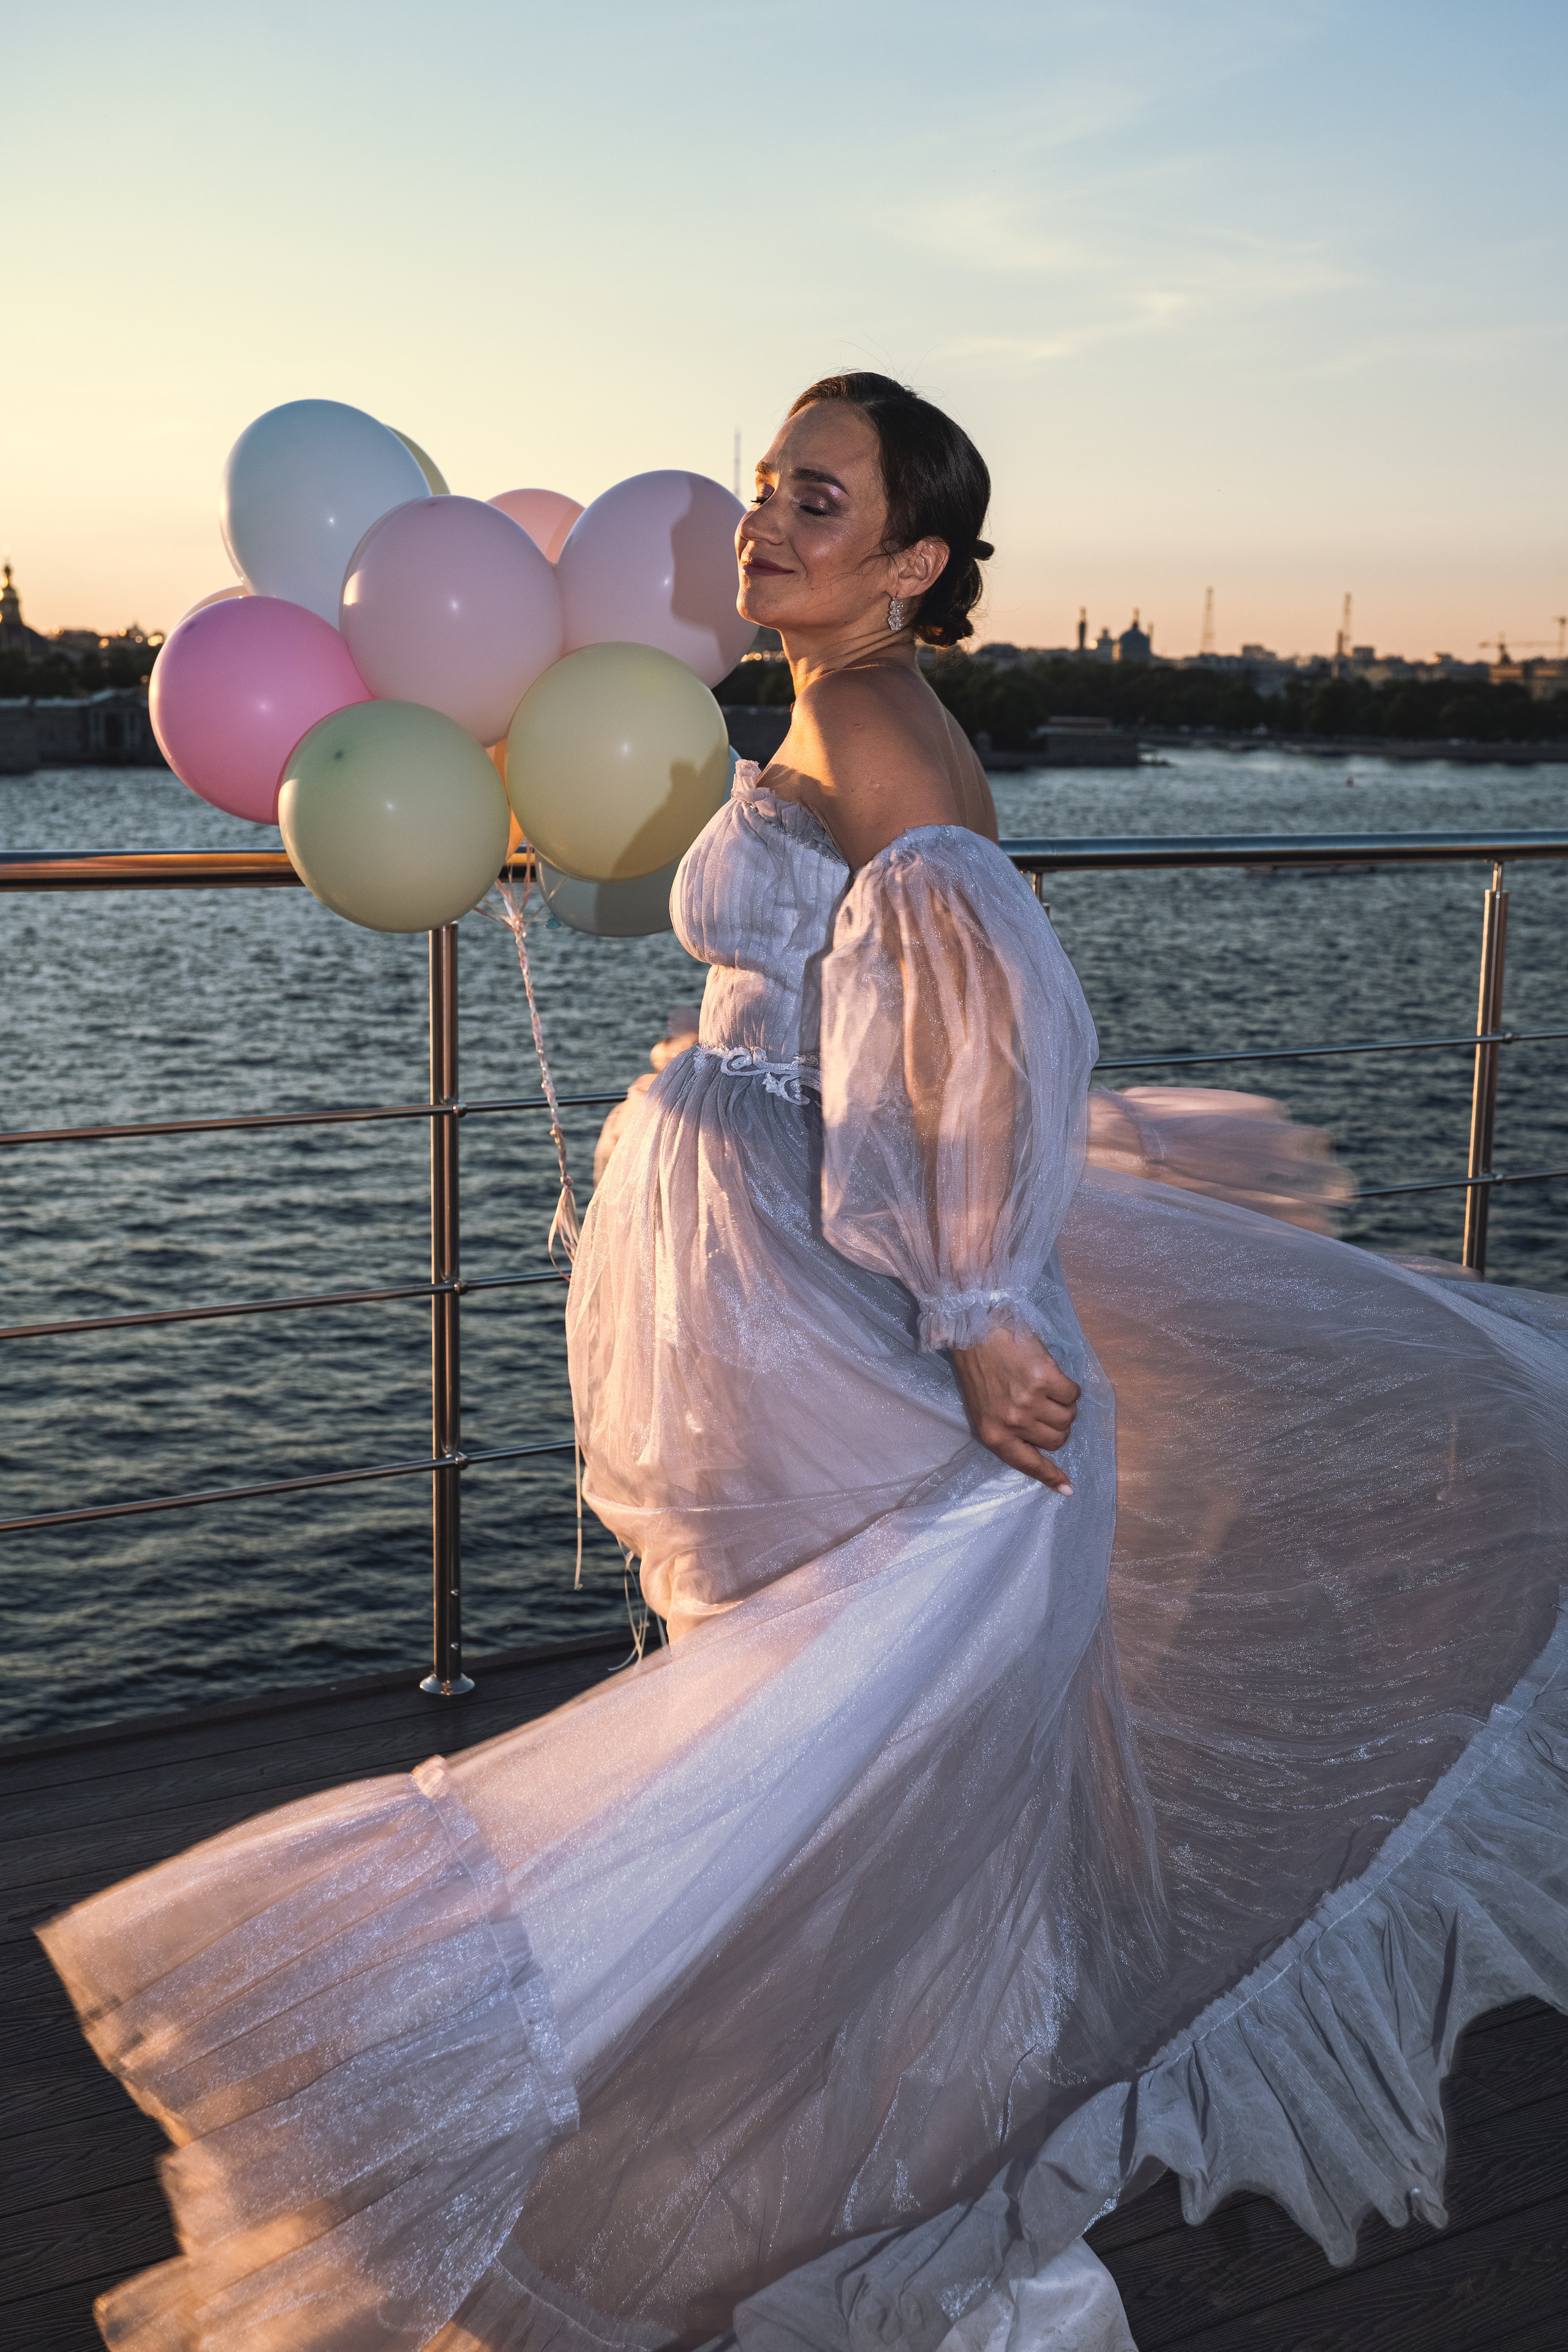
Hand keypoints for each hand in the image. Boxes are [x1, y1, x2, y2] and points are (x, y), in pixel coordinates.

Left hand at [950, 1326, 1080, 1492]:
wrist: (976, 1328)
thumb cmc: (979, 1367)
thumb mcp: (984, 1409)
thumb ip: (1008, 1429)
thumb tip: (1042, 1445)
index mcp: (994, 1435)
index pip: (1028, 1465)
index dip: (1050, 1476)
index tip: (1067, 1488)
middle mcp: (1012, 1423)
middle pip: (1057, 1440)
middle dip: (1057, 1425)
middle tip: (1043, 1404)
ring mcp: (1030, 1402)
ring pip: (1068, 1418)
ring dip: (1063, 1405)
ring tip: (1043, 1386)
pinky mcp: (1046, 1379)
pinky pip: (1073, 1394)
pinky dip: (1068, 1387)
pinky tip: (1051, 1374)